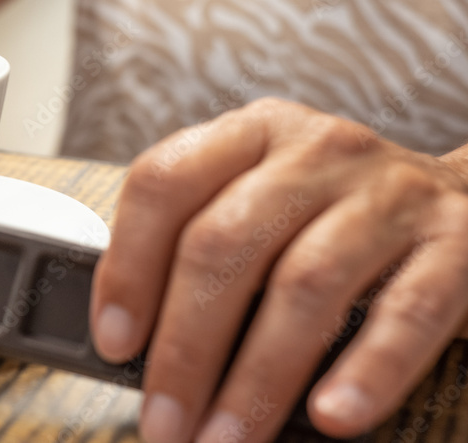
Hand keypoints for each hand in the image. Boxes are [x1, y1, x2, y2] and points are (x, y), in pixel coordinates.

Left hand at [90, 97, 467, 441]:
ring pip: (304, 283)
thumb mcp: (262, 197)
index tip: (115, 342)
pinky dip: (367, 369)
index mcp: (251, 135)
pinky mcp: (454, 244)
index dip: (128, 265)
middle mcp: (314, 152)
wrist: (464, 199)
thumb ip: (200, 240)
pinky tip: (331, 416)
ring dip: (257, 377)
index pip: (164, 182)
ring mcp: (387, 193)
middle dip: (184, 346)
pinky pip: (406, 311)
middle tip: (164, 421)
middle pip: (224, 242)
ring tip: (224, 439)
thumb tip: (134, 339)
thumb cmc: (332, 213)